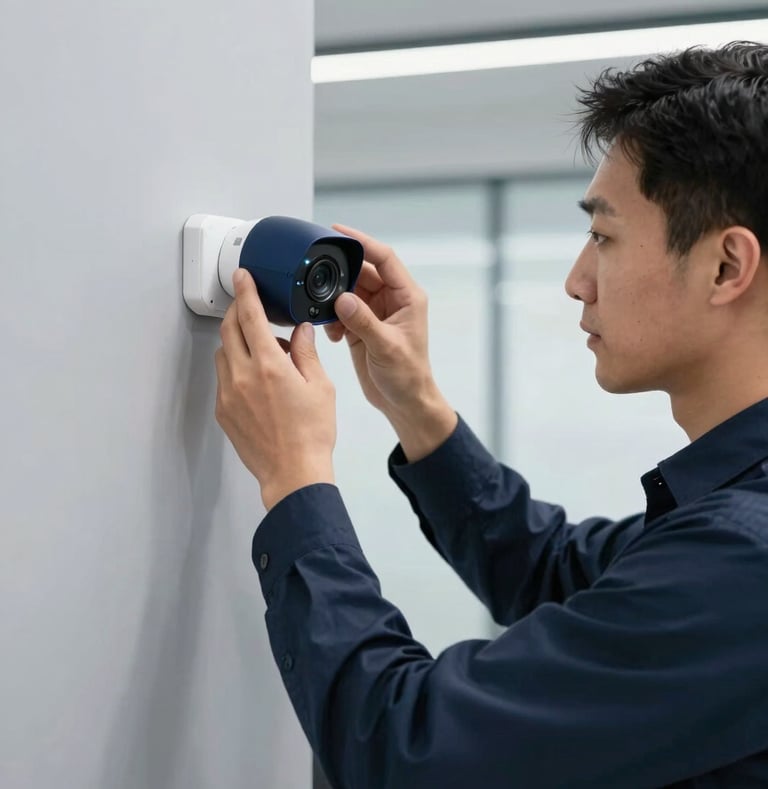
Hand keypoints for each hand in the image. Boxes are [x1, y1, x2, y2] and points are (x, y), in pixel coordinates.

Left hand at [215, 270, 335, 508]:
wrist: (293, 473)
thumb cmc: (312, 434)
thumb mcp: (320, 386)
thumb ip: (306, 352)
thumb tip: (299, 331)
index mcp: (269, 365)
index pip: (250, 315)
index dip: (245, 291)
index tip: (242, 277)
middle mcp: (243, 376)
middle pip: (229, 329)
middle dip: (238, 313)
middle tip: (251, 309)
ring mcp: (228, 394)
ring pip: (224, 353)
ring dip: (238, 343)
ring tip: (265, 355)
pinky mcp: (223, 411)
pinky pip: (223, 378)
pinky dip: (236, 368)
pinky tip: (258, 381)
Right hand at [326, 224, 456, 460]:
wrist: (404, 402)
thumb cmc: (407, 376)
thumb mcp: (386, 348)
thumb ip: (363, 322)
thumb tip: (343, 299)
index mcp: (406, 297)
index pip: (384, 258)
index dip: (362, 242)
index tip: (338, 231)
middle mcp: (391, 301)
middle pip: (362, 272)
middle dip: (340, 272)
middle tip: (317, 269)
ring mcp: (375, 313)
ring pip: (349, 291)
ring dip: (333, 298)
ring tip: (322, 308)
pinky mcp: (362, 327)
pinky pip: (341, 311)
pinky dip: (331, 318)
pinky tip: (330, 332)